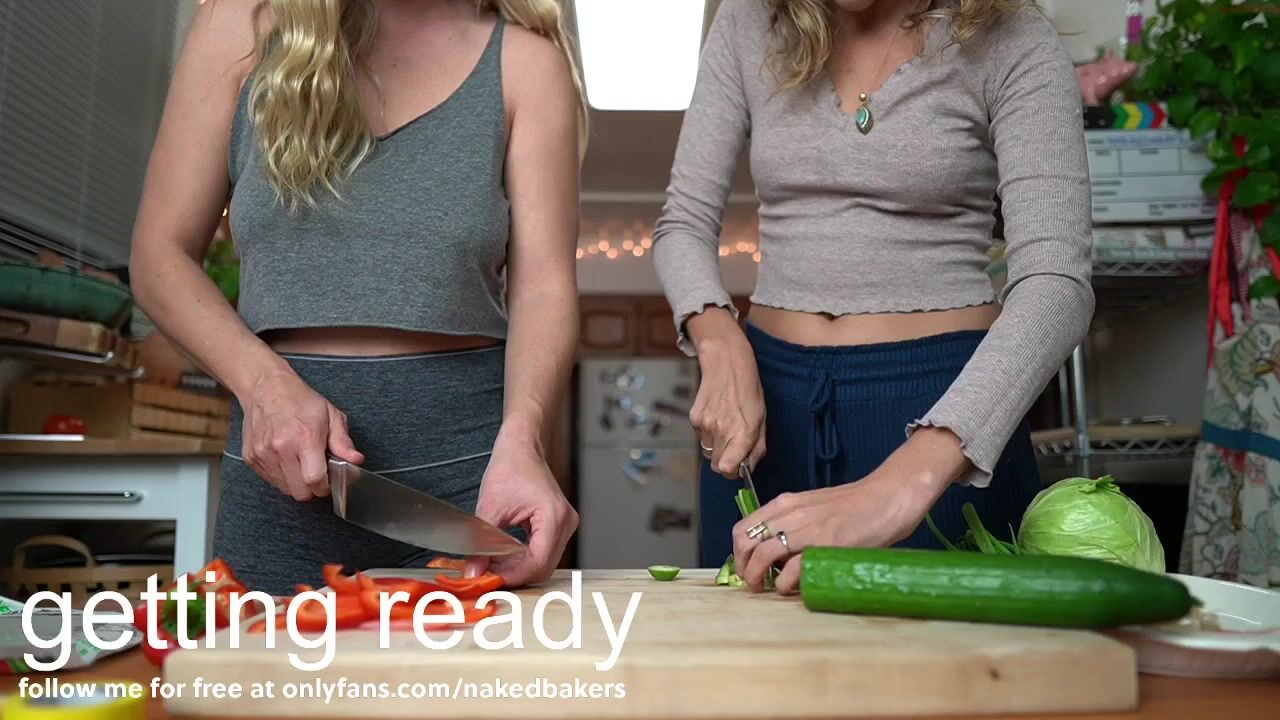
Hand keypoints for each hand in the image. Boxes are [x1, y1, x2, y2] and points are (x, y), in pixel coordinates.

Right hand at [239, 368, 363, 501]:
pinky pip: (270, 480)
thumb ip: (343, 442)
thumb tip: (356, 460)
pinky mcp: (251, 458)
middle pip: (299, 492)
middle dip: (311, 488)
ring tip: (300, 462)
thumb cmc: (299, 400)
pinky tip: (285, 458)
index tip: (327, 482)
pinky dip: (280, 475)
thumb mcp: (330, 415)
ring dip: (295, 482)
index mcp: (305, 438)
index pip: (314, 480)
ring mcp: (263, 454)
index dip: (324, 487)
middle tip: (315, 473)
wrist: (266, 388)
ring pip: (284, 488)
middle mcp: (281, 448)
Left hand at [466, 430, 577, 586]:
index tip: (492, 579)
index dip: (514, 575)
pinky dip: (525, 558)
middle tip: (489, 574)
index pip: (538, 562)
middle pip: (544, 566)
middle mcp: (566, 522)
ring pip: (545, 562)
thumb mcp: (489, 508)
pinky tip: (505, 555)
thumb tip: (473, 572)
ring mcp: (565, 524)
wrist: (521, 448)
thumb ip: (481, 544)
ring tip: (494, 564)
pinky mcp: (559, 525)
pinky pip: (545, 552)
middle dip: (516, 574)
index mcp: (554, 516)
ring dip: (520, 567)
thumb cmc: (510, 467)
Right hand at [687, 309, 765, 477]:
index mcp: (742, 433)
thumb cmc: (748, 390)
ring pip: (709, 451)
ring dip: (717, 447)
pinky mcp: (695, 419)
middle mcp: (722, 431)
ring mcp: (705, 425)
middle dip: (726, 462)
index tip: (739, 468)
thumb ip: (757, 447)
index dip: (734, 473)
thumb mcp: (762, 419)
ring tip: (726, 427)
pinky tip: (717, 417)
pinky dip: (709, 433)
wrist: (727, 364)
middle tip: (734, 448)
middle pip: (717, 465)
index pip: (728, 469)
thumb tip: (750, 467)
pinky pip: (701, 437)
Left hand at [732, 428, 966, 593]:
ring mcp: (806, 528)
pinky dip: (787, 584)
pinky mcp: (825, 545)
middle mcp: (789, 513)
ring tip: (768, 589)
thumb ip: (795, 525)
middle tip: (754, 584)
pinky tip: (795, 589)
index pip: (743, 527)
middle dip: (744, 568)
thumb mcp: (815, 509)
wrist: (889, 495)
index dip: (739, 553)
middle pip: (745, 542)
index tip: (747, 569)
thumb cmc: (857, 505)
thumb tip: (779, 555)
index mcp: (785, 503)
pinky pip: (792, 569)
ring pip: (762, 555)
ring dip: (759, 578)